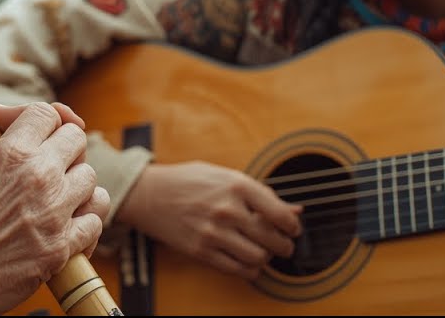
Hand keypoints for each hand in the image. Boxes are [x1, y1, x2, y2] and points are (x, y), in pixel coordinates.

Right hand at [0, 102, 109, 313]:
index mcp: (10, 154)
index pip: (46, 113)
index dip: (39, 119)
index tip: (29, 130)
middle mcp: (40, 177)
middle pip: (76, 139)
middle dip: (62, 147)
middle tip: (47, 161)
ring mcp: (55, 212)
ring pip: (90, 179)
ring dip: (76, 184)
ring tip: (60, 194)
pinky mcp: (62, 247)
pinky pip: (95, 221)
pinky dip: (85, 222)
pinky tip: (70, 224)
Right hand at [116, 160, 302, 280]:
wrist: (150, 194)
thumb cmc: (189, 181)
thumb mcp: (226, 176)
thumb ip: (261, 194)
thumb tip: (295, 211)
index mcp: (237, 185)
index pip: (280, 214)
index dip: (293, 226)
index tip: (293, 229)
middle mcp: (227, 209)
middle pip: (273, 239)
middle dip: (284, 246)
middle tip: (283, 245)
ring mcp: (214, 232)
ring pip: (258, 257)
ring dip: (266, 258)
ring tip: (263, 251)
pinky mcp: (201, 251)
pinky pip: (237, 270)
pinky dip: (249, 270)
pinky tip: (247, 261)